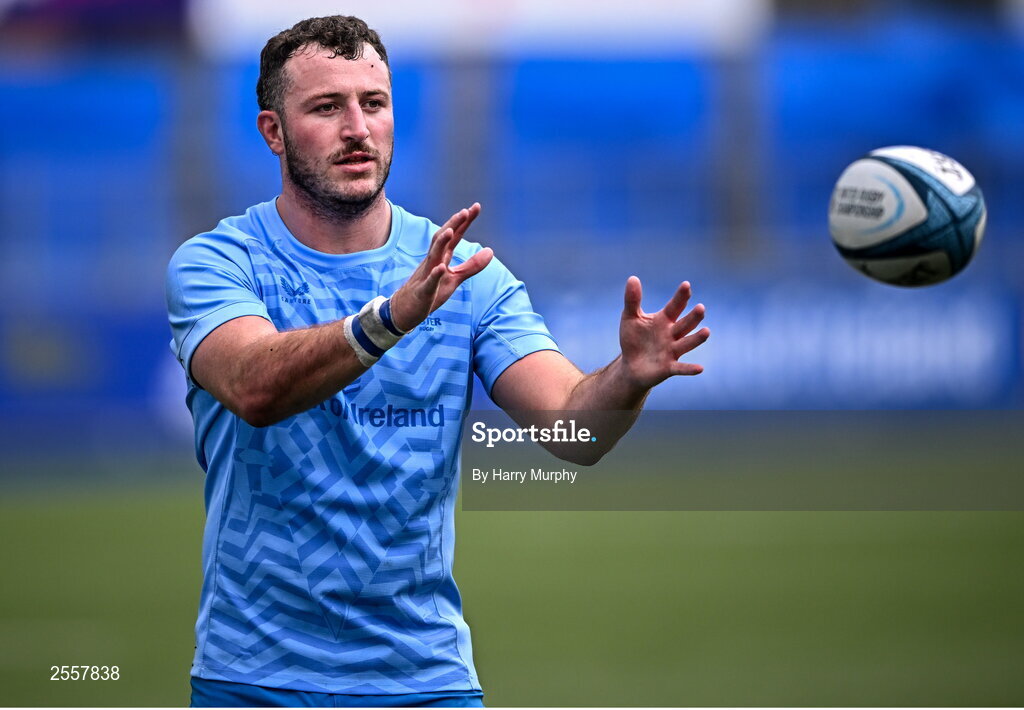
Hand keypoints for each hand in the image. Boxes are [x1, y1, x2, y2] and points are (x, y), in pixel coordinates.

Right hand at [389, 203, 493, 331]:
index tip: (476, 207)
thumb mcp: (455, 278)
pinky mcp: (423, 291)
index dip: (464, 222)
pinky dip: (435, 275)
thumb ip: (472, 265)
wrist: (405, 310)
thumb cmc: (431, 292)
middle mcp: (433, 261)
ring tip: (452, 230)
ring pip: (433, 256)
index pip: (454, 236)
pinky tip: (441, 268)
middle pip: (442, 239)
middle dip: (453, 225)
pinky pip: (429, 282)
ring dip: (441, 243)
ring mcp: (426, 275)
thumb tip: (491, 251)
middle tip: (465, 211)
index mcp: (442, 257)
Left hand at [619, 276, 708, 389]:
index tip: (686, 285)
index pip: (675, 306)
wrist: (630, 366)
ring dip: (696, 338)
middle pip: (685, 324)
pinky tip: (700, 368)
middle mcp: (672, 334)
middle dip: (693, 317)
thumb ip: (632, 300)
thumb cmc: (633, 340)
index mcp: (664, 320)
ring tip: (706, 331)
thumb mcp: (630, 318)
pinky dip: (689, 369)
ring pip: (687, 343)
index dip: (681, 296)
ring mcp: (672, 351)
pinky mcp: (668, 368)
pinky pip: (681, 368)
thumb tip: (632, 277)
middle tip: (701, 308)